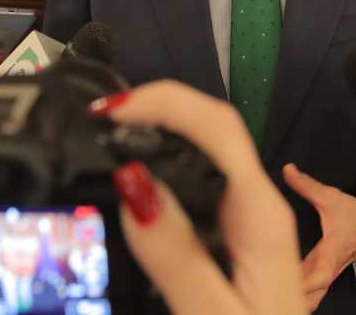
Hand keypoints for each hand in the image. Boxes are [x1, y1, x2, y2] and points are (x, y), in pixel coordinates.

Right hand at [93, 81, 305, 314]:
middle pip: (209, 130)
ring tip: (102, 137)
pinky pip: (194, 190)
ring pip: (200, 156)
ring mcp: (244, 224)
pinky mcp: (229, 243)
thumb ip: (175, 253)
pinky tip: (129, 184)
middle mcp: (256, 209)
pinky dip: (157, 173)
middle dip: (155, 109)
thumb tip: (133, 180)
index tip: (108, 111)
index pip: (219, 129)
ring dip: (155, 135)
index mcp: (260, 216)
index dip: (165, 102)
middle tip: (94, 119)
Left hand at [283, 163, 355, 311]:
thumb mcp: (331, 197)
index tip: (290, 286)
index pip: (322, 275)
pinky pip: (311, 290)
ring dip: (296, 297)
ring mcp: (327, 274)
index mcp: (332, 251)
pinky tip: (279, 289)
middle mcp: (329, 267)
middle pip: (313, 293)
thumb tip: (288, 170)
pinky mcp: (323, 274)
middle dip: (295, 297)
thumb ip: (307, 185)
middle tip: (267, 295)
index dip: (307, 284)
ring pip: (312, 295)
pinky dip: (299, 292)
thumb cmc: (353, 215)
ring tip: (269, 297)